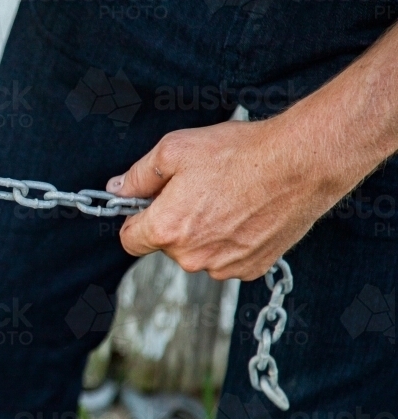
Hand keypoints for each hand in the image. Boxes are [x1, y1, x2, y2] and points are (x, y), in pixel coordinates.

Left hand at [107, 117, 351, 280]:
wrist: (302, 163)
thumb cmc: (238, 153)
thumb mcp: (174, 150)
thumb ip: (138, 176)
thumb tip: (118, 189)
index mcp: (166, 230)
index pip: (130, 241)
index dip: (136, 220)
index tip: (149, 205)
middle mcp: (191, 257)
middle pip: (167, 244)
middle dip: (175, 220)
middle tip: (200, 189)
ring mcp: (224, 267)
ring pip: (199, 252)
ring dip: (205, 232)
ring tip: (229, 198)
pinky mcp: (252, 269)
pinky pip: (228, 258)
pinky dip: (232, 240)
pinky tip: (247, 212)